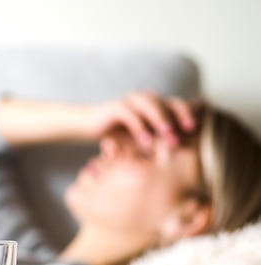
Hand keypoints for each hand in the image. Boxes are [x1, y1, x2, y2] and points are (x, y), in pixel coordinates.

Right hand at [85, 90, 202, 147]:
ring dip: (162, 121)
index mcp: (155, 104)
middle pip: (169, 102)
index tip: (198, 128)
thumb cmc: (118, 133)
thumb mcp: (142, 137)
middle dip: (180, 117)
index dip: (189, 114)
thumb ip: (159, 137)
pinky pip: (131, 115)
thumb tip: (181, 143)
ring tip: (170, 137)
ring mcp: (130, 101)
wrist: (89, 126)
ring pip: (152, 105)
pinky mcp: (116, 107)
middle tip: (188, 132)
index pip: (178, 105)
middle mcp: (145, 99)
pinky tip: (146, 142)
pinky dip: (140, 128)